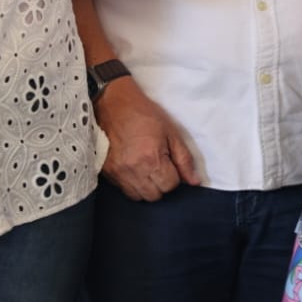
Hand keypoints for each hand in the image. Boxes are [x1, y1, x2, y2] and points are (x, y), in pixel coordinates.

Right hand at [94, 78, 201, 200]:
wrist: (113, 104)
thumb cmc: (145, 115)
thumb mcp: (171, 132)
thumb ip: (184, 159)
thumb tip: (194, 181)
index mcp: (151, 159)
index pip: (170, 185)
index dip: (175, 176)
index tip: (172, 164)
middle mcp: (133, 171)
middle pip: (154, 195)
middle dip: (162, 184)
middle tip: (161, 167)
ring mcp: (118, 174)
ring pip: (139, 196)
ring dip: (148, 187)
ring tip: (148, 169)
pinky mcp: (107, 173)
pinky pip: (124, 191)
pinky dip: (133, 185)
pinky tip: (136, 170)